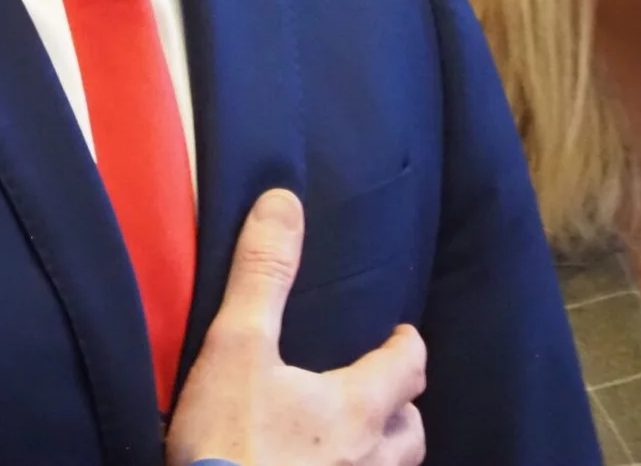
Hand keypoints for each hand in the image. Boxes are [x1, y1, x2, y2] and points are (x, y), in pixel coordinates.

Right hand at [165, 189, 425, 465]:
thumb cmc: (229, 446)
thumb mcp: (237, 348)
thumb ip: (263, 276)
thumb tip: (284, 200)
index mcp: (357, 409)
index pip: (408, 367)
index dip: (407, 346)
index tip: (400, 335)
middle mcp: (371, 462)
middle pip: (410, 432)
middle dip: (401, 408)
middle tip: (380, 392)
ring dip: (381, 455)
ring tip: (355, 443)